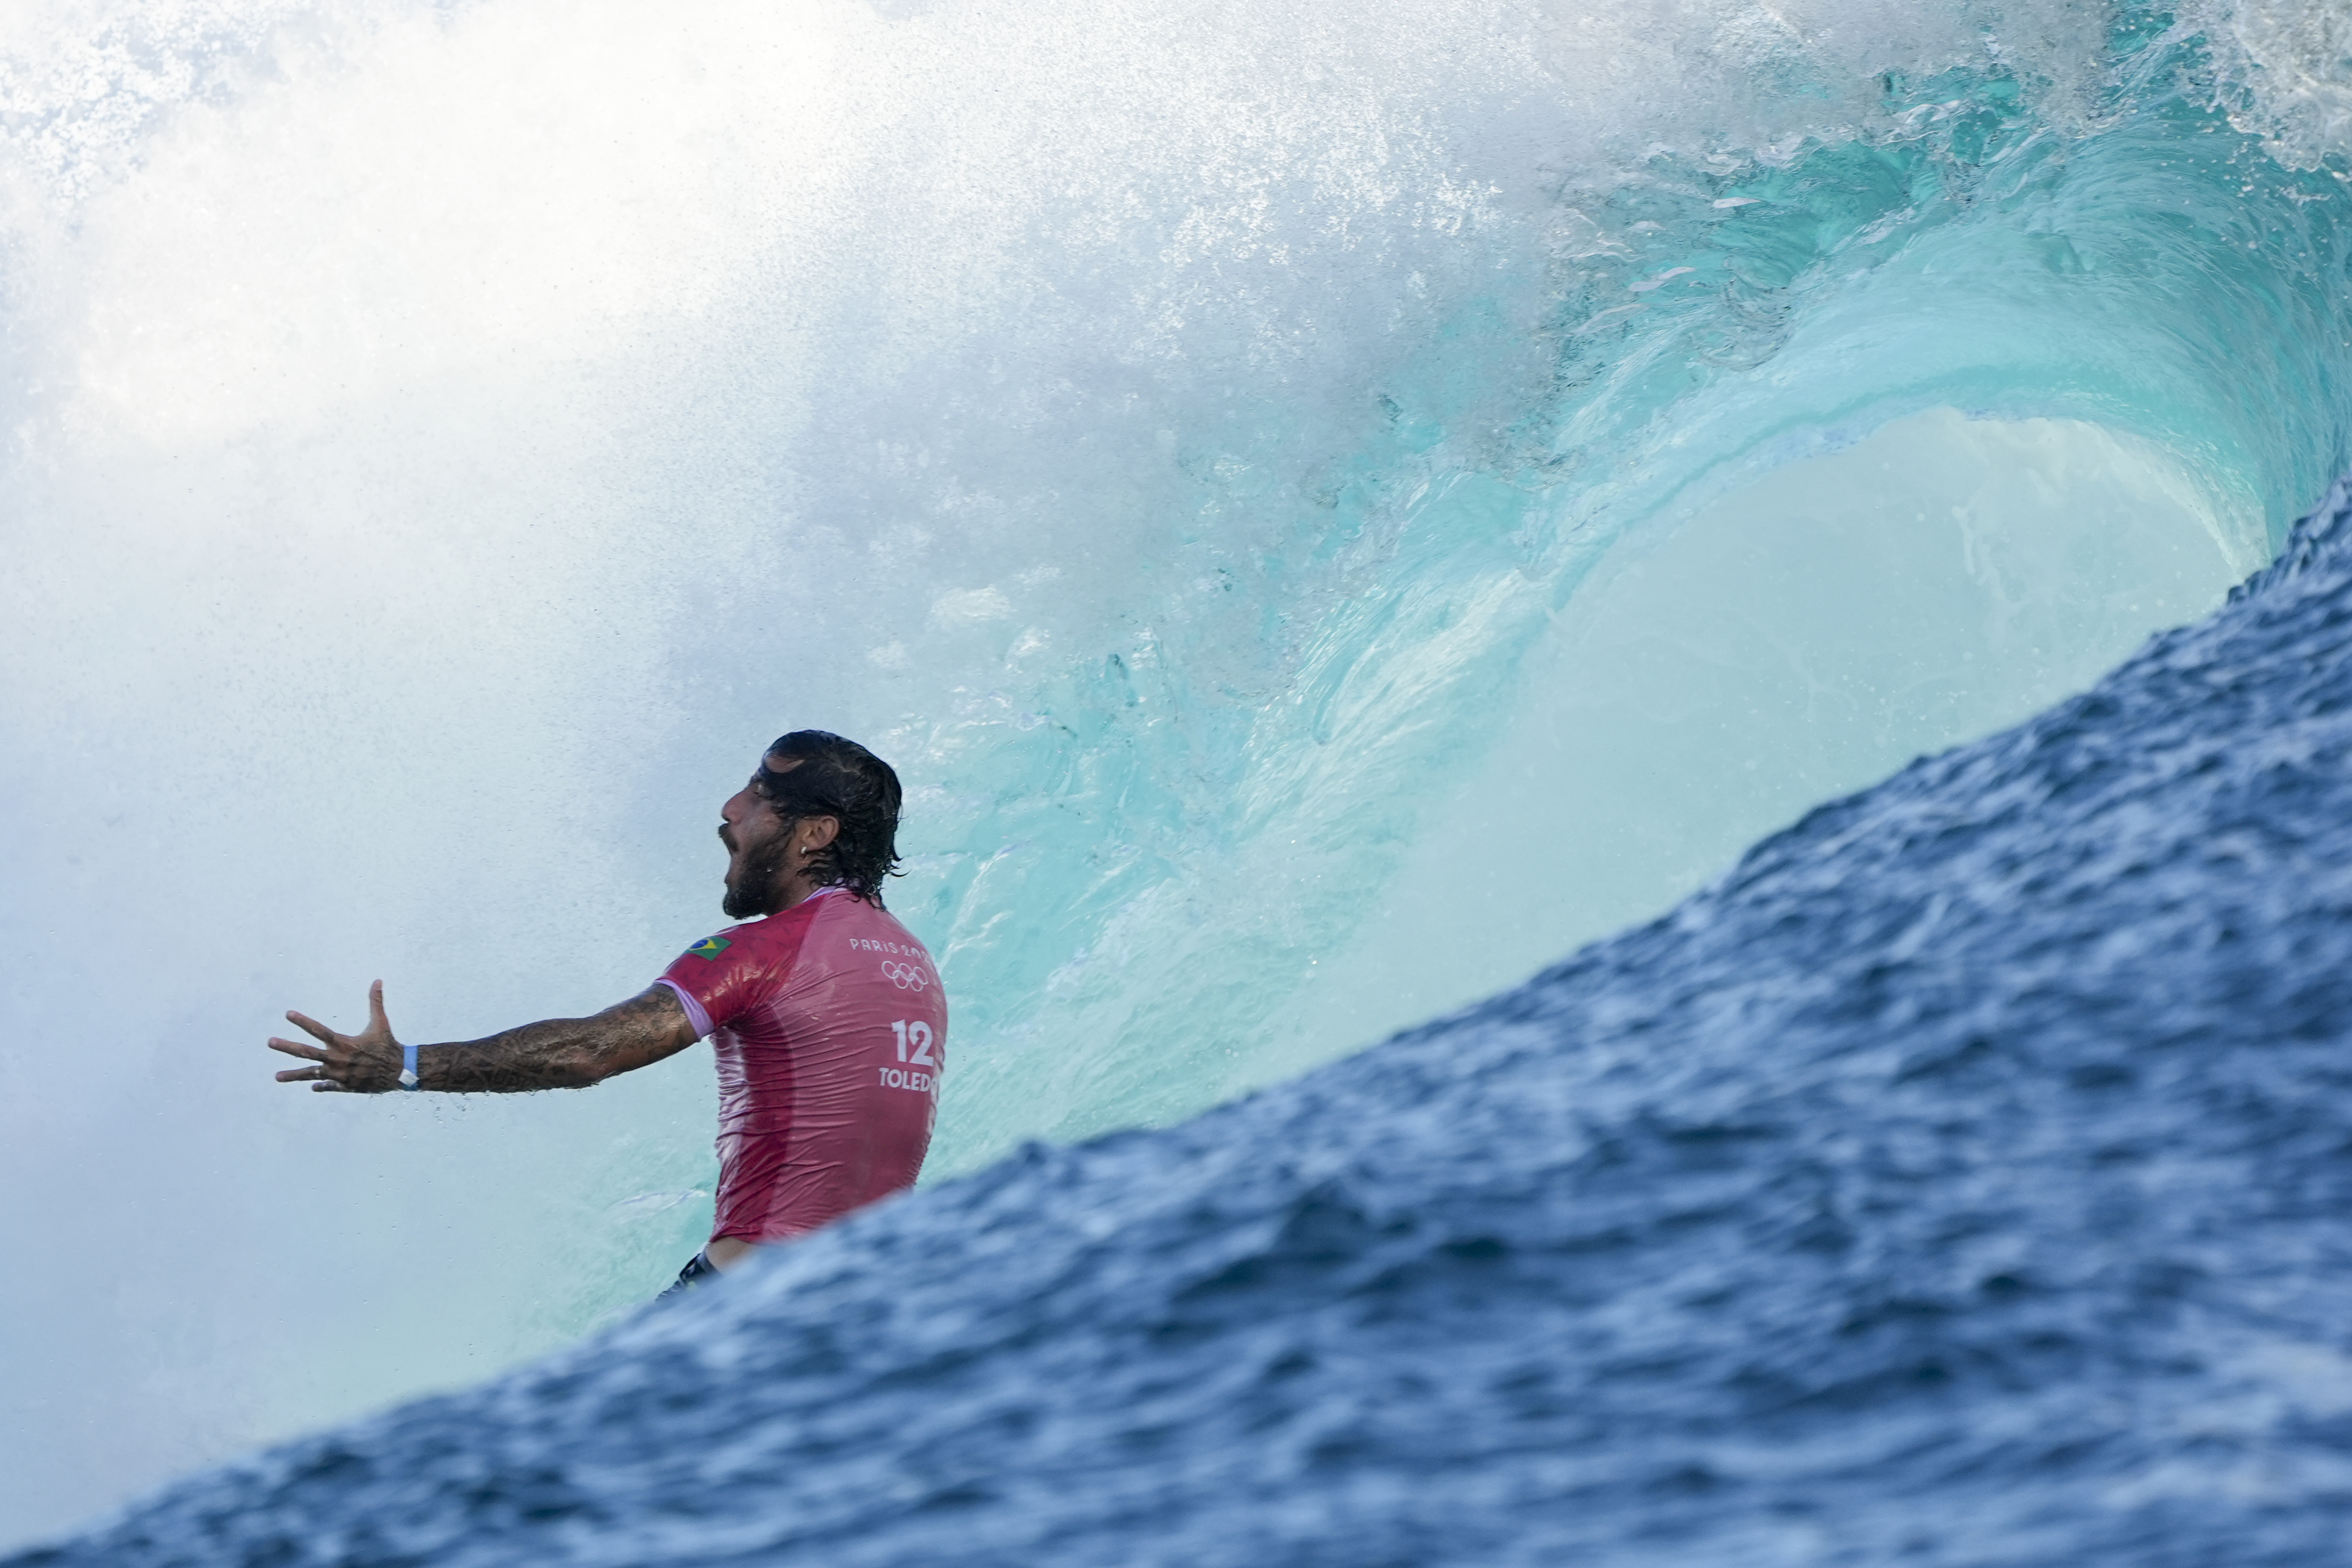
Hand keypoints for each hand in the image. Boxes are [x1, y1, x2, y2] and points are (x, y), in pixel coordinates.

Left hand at [269, 980, 402, 1093]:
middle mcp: (337, 1059)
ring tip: (276, 1076)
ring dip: (293, 1075)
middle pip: (307, 1052)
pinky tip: (311, 1085)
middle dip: (287, 1047)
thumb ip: (376, 1002)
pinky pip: (328, 1086)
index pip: (319, 1030)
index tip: (288, 1014)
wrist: (399, 1071)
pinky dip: (320, 1085)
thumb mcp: (381, 1023)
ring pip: (311, 1074)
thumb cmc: (388, 1044)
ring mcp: (338, 1074)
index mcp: (344, 1043)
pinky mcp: (344, 1086)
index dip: (303, 1021)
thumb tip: (377, 980)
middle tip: (270, 1042)